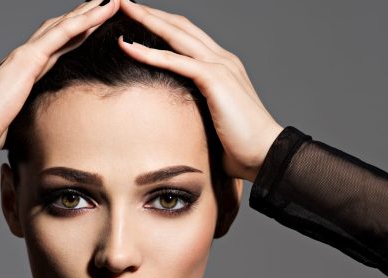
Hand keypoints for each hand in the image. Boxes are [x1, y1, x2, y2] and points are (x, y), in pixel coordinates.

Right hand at [0, 0, 119, 157]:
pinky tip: (97, 13)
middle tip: (109, 3)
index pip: (61, 46)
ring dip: (90, 12)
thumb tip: (51, 131)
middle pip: (65, 30)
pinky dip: (81, 22)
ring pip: (66, 26)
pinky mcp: (29, 58)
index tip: (99, 24)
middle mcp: (31, 57)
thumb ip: (39, 116)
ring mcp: (29, 54)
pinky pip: (60, 34)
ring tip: (111, 1)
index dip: (81, 33)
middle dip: (88, 16)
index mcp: (32, 70)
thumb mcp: (26, 121)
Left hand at [117, 0, 283, 182]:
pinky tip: (127, 45)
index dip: (164, 27)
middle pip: (180, 27)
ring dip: (147, 20)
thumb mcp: (216, 123)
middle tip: (125, 4)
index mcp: (223, 68)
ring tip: (122, 8)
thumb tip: (180, 125)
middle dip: (152, 14)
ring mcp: (220, 66)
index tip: (139, 22)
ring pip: (177, 35)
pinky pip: (176, 61)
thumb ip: (199, 113)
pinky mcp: (215, 79)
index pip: (188, 39)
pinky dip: (150, 52)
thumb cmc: (241, 147)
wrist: (265, 153)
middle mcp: (223, 60)